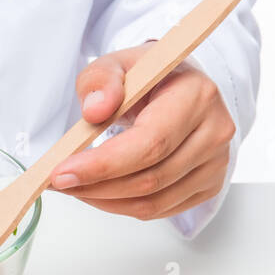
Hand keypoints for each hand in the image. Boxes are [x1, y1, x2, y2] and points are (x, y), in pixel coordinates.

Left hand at [51, 45, 235, 220]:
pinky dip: (122, 207)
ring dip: (104, 201)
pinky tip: (101, 191)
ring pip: (151, 202)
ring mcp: (215, 163)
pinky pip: (159, 210)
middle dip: (95, 186)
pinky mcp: (208, 185)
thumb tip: (96, 109)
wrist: (181, 90)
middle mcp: (214, 132)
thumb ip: (101, 80)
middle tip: (59, 181)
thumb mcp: (118, 64)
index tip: (62, 173)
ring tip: (75, 186)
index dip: (103, 165)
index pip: (150, 143)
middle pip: (149, 179)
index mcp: (197, 96)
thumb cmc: (151, 79)